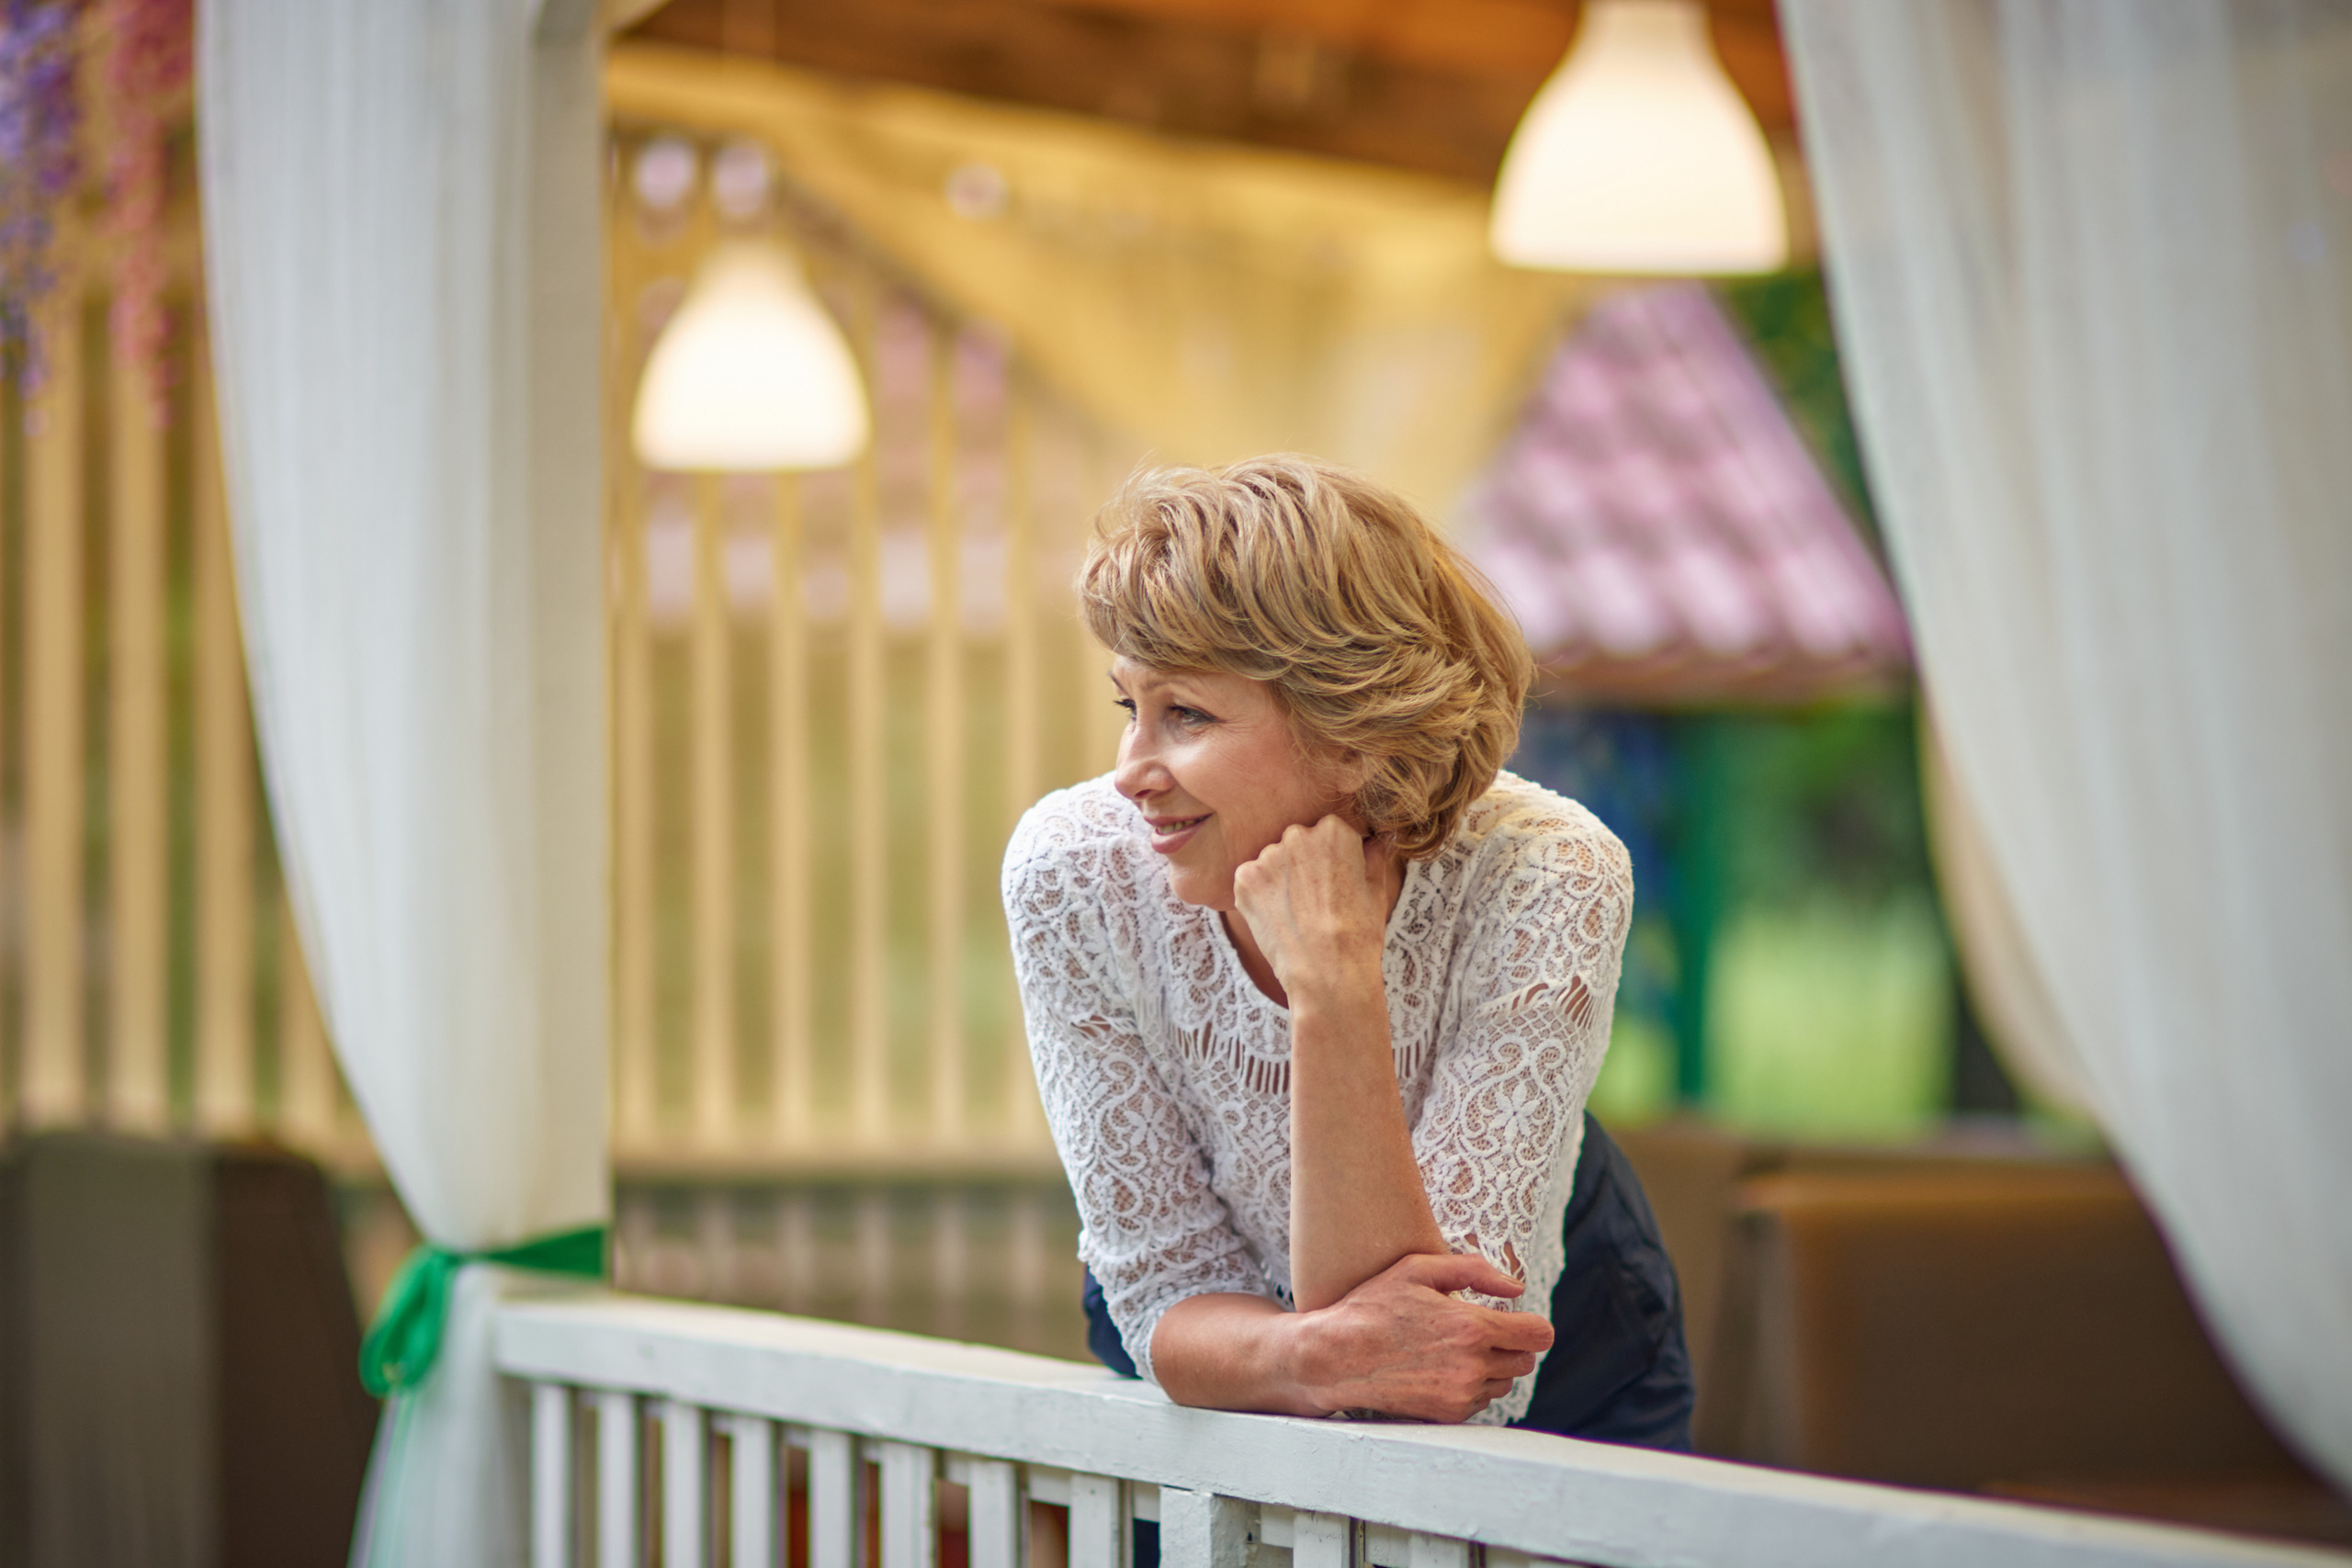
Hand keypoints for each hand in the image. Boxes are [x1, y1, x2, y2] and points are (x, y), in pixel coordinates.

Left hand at [1232, 817, 1395, 1006]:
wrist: (1327, 973)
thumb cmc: (1358, 933)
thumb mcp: (1377, 889)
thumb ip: (1375, 855)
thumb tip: (1381, 837)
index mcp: (1334, 830)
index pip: (1330, 832)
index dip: (1334, 858)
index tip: (1336, 880)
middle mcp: (1297, 834)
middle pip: (1298, 842)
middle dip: (1304, 863)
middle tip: (1316, 899)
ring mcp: (1267, 856)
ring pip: (1273, 861)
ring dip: (1281, 878)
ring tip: (1297, 912)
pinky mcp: (1245, 879)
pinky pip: (1251, 879)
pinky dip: (1259, 895)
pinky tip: (1277, 917)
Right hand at [1291, 1253, 1554, 1423]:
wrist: (1335, 1357)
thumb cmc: (1372, 1306)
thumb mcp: (1416, 1269)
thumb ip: (1473, 1271)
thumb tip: (1517, 1289)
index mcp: (1471, 1327)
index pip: (1539, 1334)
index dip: (1531, 1325)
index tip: (1514, 1321)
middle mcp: (1472, 1366)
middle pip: (1526, 1361)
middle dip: (1510, 1344)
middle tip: (1479, 1332)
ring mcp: (1460, 1394)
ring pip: (1505, 1383)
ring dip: (1492, 1367)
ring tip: (1455, 1350)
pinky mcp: (1447, 1414)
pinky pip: (1481, 1401)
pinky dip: (1471, 1386)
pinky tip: (1441, 1369)